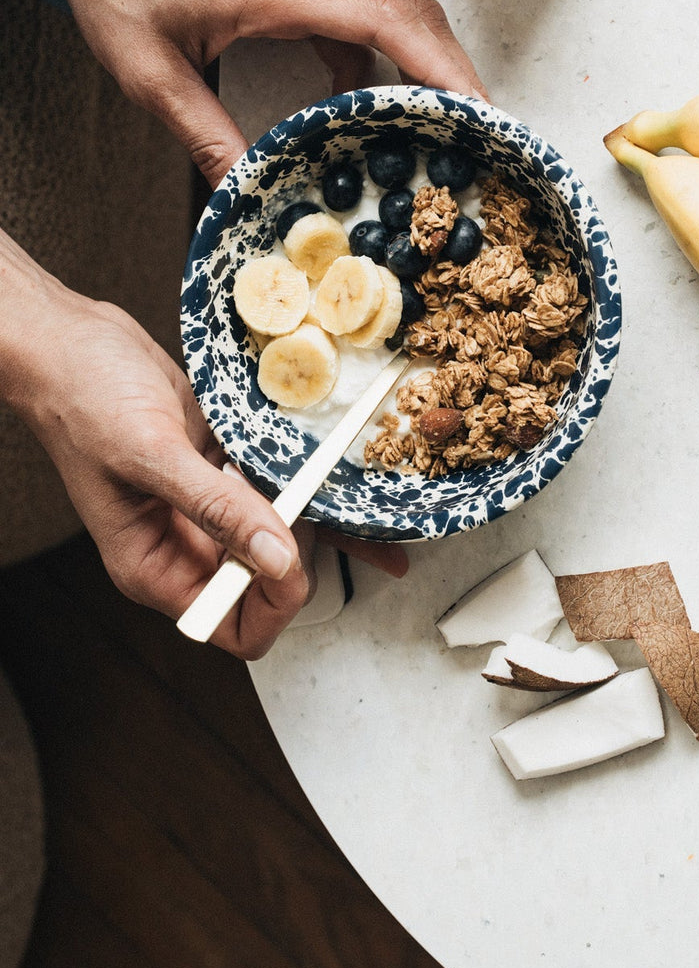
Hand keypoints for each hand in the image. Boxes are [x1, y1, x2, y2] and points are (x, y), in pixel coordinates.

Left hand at [0, 0, 487, 186]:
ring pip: (393, 10)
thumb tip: (244, 190)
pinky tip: (358, 105)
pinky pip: (360, 13)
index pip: (389, 21)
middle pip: (413, 13)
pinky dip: (376, 58)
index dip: (442, 69)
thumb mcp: (146, 69)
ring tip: (433, 127)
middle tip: (479, 134)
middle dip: (453, 74)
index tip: (478, 113)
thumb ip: (200, 132)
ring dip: (421, 65)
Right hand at [7, 278, 406, 657]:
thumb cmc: (84, 398)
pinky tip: (335, 471)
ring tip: (354, 500)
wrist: (74, 341)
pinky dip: (306, 481)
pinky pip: (277, 487)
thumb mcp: (151, 455)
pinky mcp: (224, 466)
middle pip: (267, 583)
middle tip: (308, 506)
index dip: (274, 600)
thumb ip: (216, 508)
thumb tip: (276, 558)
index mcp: (155, 566)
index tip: (292, 552)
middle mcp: (185, 545)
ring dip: (318, 521)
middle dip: (300, 555)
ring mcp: (208, 506)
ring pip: (280, 534)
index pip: (233, 625)